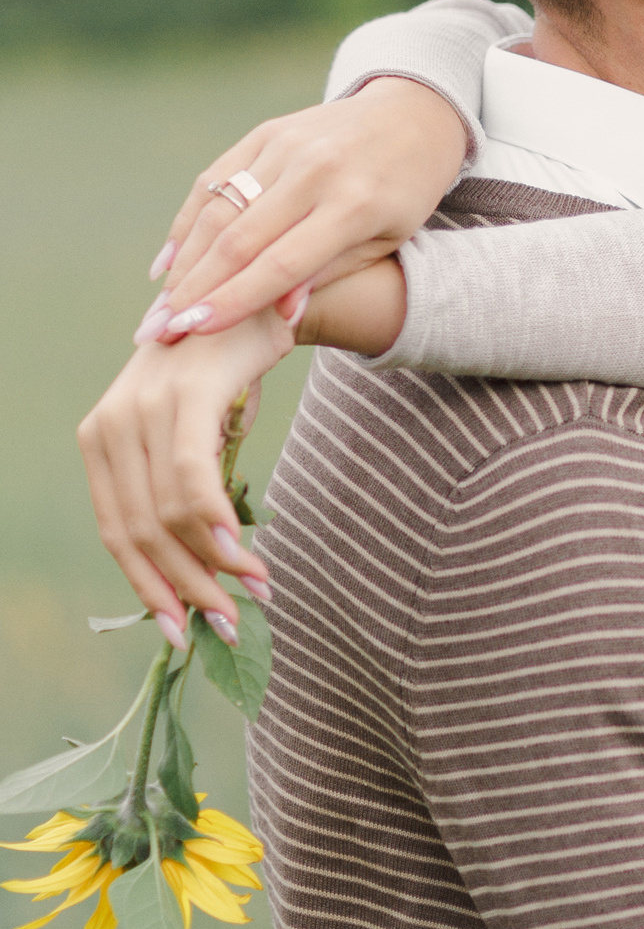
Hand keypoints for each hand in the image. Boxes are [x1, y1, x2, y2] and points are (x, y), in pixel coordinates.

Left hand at [78, 304, 299, 640]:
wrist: (256, 295)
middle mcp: (110, 423)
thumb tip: (205, 570)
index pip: (117, 532)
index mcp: (101, 438)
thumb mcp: (195, 436)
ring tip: (258, 591)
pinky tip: (244, 555)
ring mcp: (143, 407)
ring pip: (169, 515)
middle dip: (189, 589)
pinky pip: (193, 479)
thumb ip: (185, 491)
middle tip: (231, 624)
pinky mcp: (185, 396)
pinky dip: (217, 525)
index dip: (148, 587)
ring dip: (215, 565)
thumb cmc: (229, 373)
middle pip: (142, 533)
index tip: (179, 633)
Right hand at [137, 77, 467, 339]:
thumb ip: (330, 272)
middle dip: (193, 290)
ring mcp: (286, 145)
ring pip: (217, 210)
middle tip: (158, 331)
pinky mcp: (265, 131)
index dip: (235, 299)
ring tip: (159, 308)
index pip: (282, 263)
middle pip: (238, 239)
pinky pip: (215, 179)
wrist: (412, 115)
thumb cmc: (405, 192)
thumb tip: (281, 317)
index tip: (194, 331)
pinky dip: (188, 222)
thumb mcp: (385, 241)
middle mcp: (314, 170)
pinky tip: (169, 263)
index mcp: (355, 205)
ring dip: (183, 263)